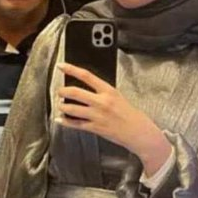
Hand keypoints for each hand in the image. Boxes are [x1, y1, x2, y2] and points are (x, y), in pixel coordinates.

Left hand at [57, 63, 171, 175]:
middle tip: (60, 92)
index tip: (61, 66)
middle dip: (62, 91)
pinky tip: (61, 119)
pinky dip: (65, 122)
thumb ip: (101, 92)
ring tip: (61, 106)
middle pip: (75, 92)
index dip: (71, 69)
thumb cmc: (129, 114)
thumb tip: (85, 87)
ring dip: (63, 107)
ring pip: (72, 109)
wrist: (137, 131)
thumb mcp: (117, 96)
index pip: (86, 76)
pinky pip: (75, 124)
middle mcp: (101, 102)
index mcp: (108, 91)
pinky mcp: (95, 128)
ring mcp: (97, 115)